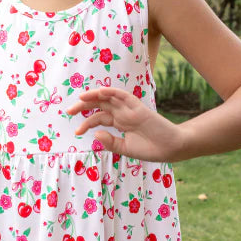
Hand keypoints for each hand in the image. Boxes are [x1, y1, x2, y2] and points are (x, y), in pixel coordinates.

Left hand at [66, 86, 184, 161]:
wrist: (170, 148)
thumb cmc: (151, 149)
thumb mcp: (125, 149)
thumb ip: (110, 142)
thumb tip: (95, 135)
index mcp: (119, 123)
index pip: (98, 118)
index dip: (86, 124)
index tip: (76, 132)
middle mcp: (123, 114)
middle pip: (100, 105)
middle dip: (84, 106)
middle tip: (69, 111)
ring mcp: (130, 109)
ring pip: (109, 98)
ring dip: (94, 96)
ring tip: (80, 98)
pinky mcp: (138, 107)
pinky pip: (123, 96)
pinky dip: (112, 92)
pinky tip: (100, 92)